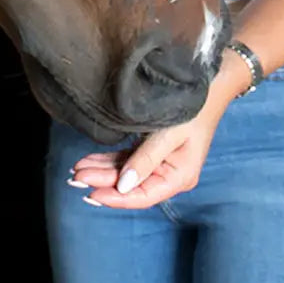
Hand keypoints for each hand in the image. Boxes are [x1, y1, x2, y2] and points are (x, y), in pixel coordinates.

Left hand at [68, 52, 250, 208]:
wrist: (209, 84)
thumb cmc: (193, 109)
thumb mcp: (170, 134)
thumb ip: (146, 159)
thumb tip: (122, 185)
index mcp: (178, 177)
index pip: (143, 195)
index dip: (116, 197)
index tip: (91, 194)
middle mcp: (169, 174)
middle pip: (131, 185)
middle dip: (102, 182)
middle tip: (74, 179)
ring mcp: (161, 163)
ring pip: (126, 172)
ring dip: (102, 171)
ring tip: (76, 171)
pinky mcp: (153, 151)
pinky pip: (128, 160)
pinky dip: (109, 161)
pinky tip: (89, 161)